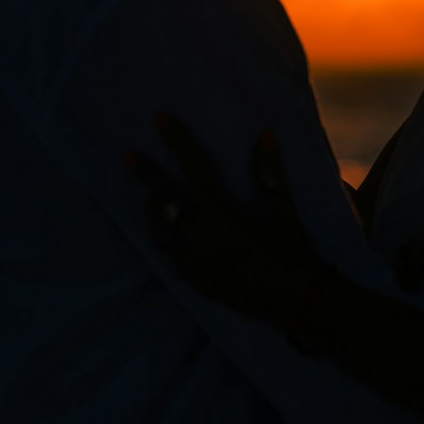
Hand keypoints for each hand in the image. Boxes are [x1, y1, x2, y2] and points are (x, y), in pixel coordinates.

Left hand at [126, 116, 320, 326]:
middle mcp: (201, 236)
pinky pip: (171, 258)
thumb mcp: (284, 212)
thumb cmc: (293, 253)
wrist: (296, 303)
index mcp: (221, 213)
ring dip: (154, 211)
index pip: (194, 167)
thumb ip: (270, 175)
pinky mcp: (198, 283)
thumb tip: (265, 135)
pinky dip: (166, 242)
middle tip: (127, 155)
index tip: (159, 119)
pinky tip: (164, 238)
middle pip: (166, 199)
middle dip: (146, 175)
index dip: (177, 141)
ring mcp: (195, 262)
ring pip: (163, 230)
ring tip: (145, 197)